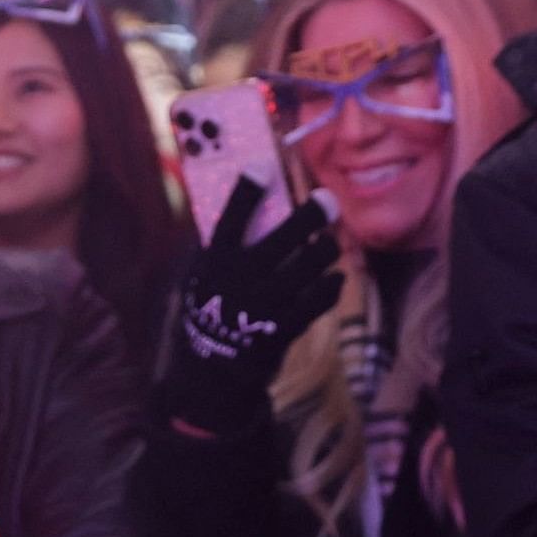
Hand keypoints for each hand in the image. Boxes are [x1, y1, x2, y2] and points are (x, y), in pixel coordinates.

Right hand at [162, 177, 342, 439]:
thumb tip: (249, 200)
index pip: (232, 217)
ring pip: (314, 262)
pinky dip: (333, 285)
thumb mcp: (202, 277)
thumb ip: (220, 245)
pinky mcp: (284, 327)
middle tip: (327, 202)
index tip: (263, 165)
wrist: (214, 371)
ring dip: (326, 250)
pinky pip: (323, 296)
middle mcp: (240, 279)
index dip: (247, 188)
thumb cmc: (213, 310)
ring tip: (327, 247)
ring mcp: (264, 304)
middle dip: (314, 212)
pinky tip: (333, 278)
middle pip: (288, 233)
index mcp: (215, 262)